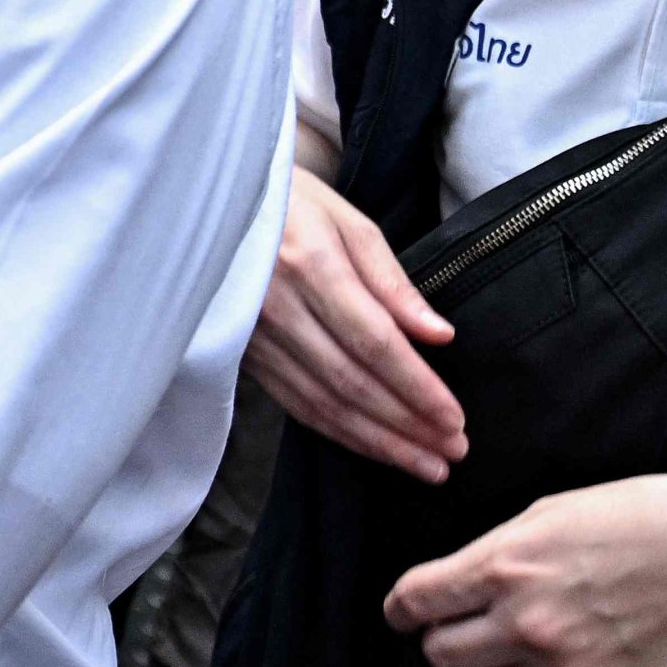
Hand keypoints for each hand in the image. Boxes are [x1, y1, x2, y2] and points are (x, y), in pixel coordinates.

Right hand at [249, 166, 465, 482]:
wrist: (210, 201)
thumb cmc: (289, 202)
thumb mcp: (347, 220)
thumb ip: (392, 281)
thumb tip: (439, 335)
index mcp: (308, 263)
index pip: (374, 341)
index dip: (417, 386)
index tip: (455, 420)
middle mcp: (275, 305)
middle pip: (351, 381)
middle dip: (407, 425)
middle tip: (453, 452)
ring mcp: (252, 334)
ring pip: (322, 402)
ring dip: (377, 441)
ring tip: (425, 464)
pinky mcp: (240, 352)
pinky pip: (293, 402)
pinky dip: (336, 431)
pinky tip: (371, 446)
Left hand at [386, 471, 666, 666]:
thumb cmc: (641, 517)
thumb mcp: (549, 513)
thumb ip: (495, 555)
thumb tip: (454, 586)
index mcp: (507, 567)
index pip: (417, 602)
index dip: (402, 608)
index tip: (404, 612)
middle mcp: (530, 625)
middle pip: (442, 657)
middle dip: (445, 640)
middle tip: (465, 627)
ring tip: (517, 650)